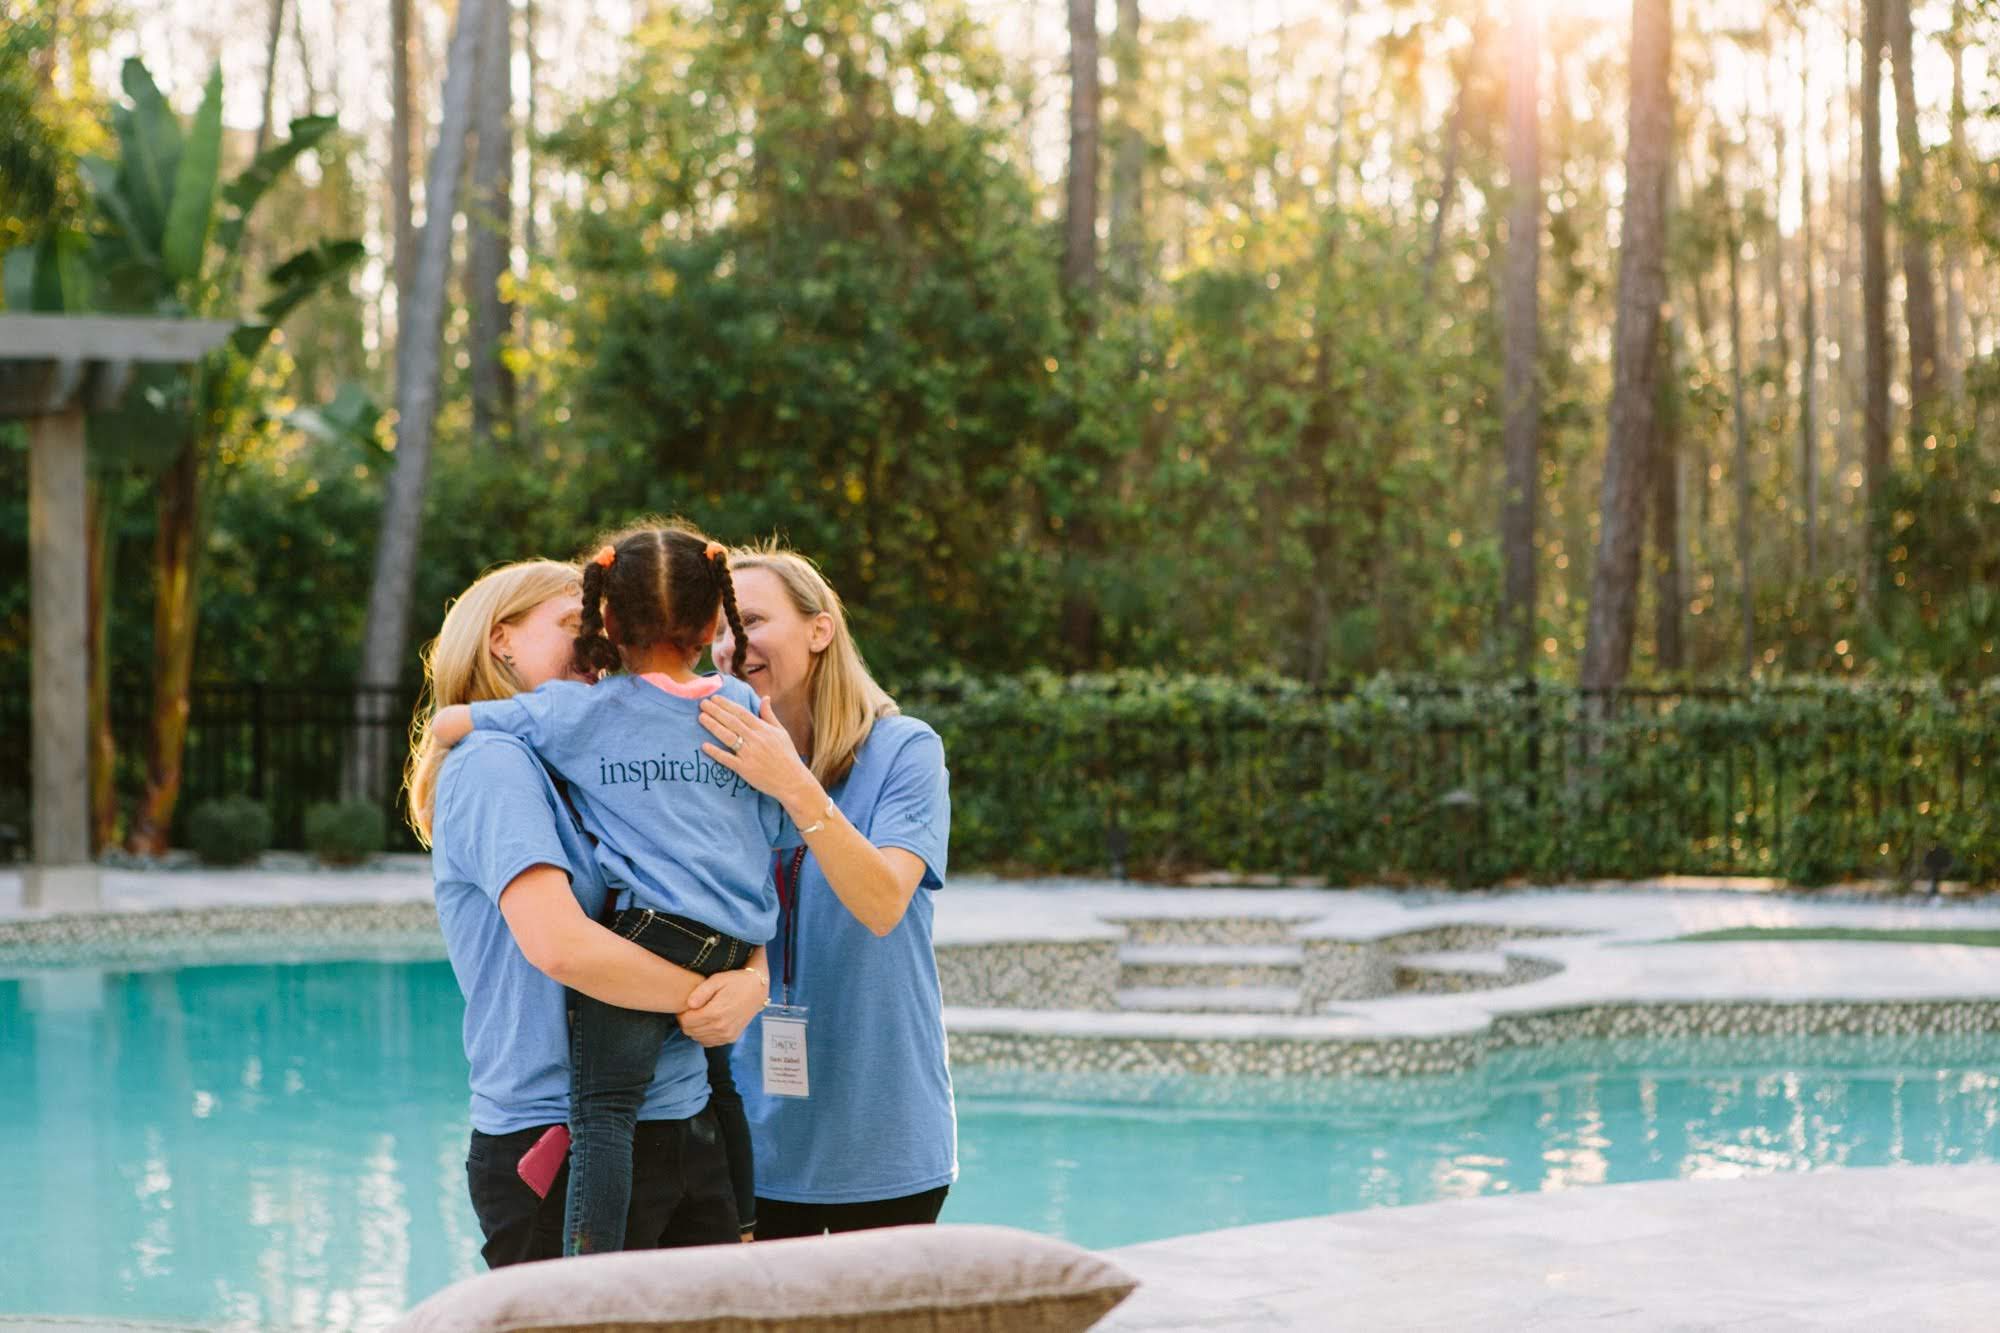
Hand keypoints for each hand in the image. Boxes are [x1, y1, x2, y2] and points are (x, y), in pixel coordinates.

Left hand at [678, 967, 767, 1046]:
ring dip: (694, 1029)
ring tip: (700, 1015)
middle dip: (686, 1021)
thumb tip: (689, 1004)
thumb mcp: (717, 979)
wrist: (757, 990)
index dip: (681, 1014)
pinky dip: (704, 1035)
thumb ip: (701, 992)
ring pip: (697, 1038)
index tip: (685, 1006)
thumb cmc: (736, 981)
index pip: (686, 1021)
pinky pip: (708, 1042)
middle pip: (690, 1031)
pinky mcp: (731, 1038)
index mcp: (716, 1012)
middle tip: (691, 1010)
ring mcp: (727, 1035)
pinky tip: (708, 1023)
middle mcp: (721, 1027)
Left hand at [698, 694, 818, 812]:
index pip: (742, 713)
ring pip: (728, 737)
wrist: (792, 781)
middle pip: (732, 722)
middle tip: (702, 703)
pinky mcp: (745, 769)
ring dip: (713, 726)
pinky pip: (727, 759)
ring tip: (701, 717)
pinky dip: (716, 752)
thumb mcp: (781, 732)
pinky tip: (704, 745)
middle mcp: (756, 739)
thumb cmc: (787, 755)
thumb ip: (769, 715)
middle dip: (716, 711)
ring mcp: (749, 754)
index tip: (714, 698)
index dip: (727, 704)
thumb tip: (765, 697)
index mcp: (764, 729)